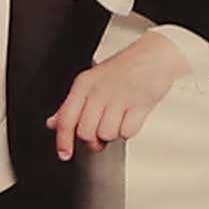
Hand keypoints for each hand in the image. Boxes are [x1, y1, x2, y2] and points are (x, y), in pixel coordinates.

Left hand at [47, 28, 198, 157]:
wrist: (155, 54)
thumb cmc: (123, 69)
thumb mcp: (91, 82)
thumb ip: (70, 105)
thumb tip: (53, 123)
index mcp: (84, 84)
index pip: (67, 119)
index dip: (63, 141)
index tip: (64, 154)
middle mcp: (99, 90)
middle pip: (86, 133)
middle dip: (94, 139)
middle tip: (101, 132)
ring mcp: (120, 97)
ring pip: (106, 135)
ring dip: (113, 133)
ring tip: (119, 118)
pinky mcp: (140, 104)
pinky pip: (128, 132)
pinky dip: (129, 129)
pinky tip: (131, 116)